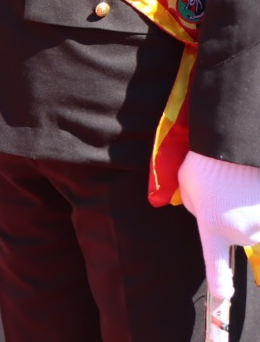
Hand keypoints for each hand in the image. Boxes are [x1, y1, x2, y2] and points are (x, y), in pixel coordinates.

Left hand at [179, 151, 259, 340]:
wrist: (231, 144)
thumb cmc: (204, 164)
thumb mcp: (188, 188)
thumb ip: (198, 209)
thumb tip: (210, 216)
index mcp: (214, 229)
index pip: (215, 265)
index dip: (220, 284)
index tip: (224, 297)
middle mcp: (243, 232)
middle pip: (238, 232)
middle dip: (231, 215)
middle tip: (224, 189)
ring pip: (256, 222)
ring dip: (248, 206)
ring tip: (239, 183)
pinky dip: (255, 199)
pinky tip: (249, 184)